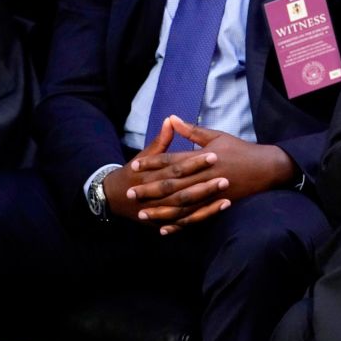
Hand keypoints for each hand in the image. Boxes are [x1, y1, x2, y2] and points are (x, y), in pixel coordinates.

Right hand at [103, 116, 223, 223]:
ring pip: (185, 207)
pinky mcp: (165, 221)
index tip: (214, 155)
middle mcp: (154, 195)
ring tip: (227, 192)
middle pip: (181, 190)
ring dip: (207, 201)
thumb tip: (171, 119)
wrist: (113, 197)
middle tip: (226, 177)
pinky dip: (204, 215)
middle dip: (204, 184)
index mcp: (150, 175)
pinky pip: (187, 221)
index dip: (194, 162)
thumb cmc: (134, 173)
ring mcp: (160, 211)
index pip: (175, 167)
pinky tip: (223, 206)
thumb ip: (160, 141)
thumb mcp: (144, 156)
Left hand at [125, 116, 295, 233]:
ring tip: (142, 214)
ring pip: (181, 204)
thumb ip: (192, 130)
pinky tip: (166, 228)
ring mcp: (212, 192)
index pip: (172, 160)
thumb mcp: (217, 136)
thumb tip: (172, 118)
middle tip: (130, 193)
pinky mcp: (218, 204)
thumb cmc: (240, 149)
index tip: (135, 166)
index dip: (153, 163)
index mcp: (203, 156)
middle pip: (172, 184)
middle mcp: (205, 175)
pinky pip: (195, 217)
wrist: (266, 167)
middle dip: (150, 189)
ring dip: (160, 210)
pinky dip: (180, 224)